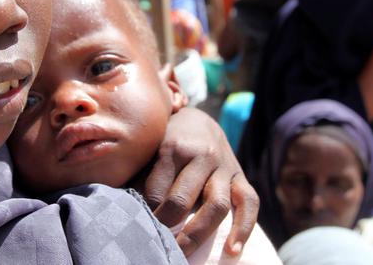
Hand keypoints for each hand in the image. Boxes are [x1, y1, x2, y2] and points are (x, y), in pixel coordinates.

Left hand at [143, 107, 257, 257]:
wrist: (198, 120)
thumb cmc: (165, 140)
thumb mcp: (150, 150)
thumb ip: (141, 177)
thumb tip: (123, 210)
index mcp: (174, 147)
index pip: (158, 192)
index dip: (147, 215)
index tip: (138, 230)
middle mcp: (203, 155)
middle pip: (183, 199)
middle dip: (167, 226)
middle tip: (156, 244)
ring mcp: (224, 166)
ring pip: (217, 204)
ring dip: (198, 233)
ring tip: (183, 255)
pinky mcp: (241, 176)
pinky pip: (249, 202)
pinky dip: (244, 227)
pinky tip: (233, 250)